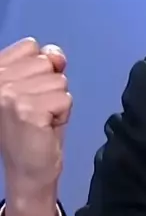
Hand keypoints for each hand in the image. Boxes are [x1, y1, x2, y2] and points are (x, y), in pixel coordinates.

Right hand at [0, 37, 70, 206]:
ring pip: (59, 81)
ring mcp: (10, 94)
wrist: (27, 169)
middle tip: (36, 110)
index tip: (30, 92)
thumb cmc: (30, 129)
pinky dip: (62, 115)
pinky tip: (46, 127)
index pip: (31, 46)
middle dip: (50, 87)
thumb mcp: (36, 89)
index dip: (41, 68)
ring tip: (40, 119)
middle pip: (47, 63)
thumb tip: (55, 54)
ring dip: (56, 102)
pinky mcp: (28, 110)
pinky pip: (65, 99)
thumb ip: (44, 66)